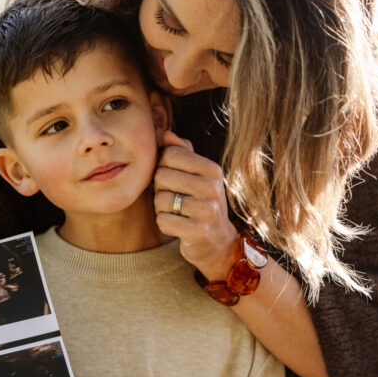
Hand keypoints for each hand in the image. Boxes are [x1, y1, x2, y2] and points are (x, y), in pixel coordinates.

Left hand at [154, 129, 236, 278]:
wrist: (218, 243)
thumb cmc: (201, 203)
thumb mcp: (196, 175)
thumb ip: (181, 152)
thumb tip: (164, 133)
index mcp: (212, 170)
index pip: (171, 153)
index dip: (163, 166)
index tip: (172, 179)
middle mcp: (213, 188)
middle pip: (162, 175)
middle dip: (160, 188)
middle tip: (172, 198)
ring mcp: (208, 211)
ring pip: (161, 199)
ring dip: (161, 208)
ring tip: (175, 212)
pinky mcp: (198, 232)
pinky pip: (163, 220)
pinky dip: (164, 224)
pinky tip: (176, 225)